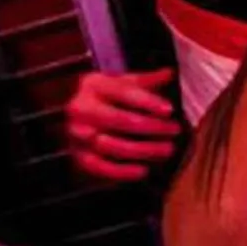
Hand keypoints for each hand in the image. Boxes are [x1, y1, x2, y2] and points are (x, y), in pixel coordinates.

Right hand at [66, 68, 182, 183]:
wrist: (72, 110)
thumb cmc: (103, 95)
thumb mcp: (121, 82)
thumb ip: (145, 80)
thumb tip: (170, 73)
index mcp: (94, 85)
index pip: (124, 93)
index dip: (148, 102)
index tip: (169, 110)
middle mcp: (82, 109)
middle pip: (121, 120)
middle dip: (152, 127)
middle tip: (174, 130)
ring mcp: (77, 134)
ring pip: (112, 145)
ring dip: (143, 150)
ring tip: (166, 149)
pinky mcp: (77, 155)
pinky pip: (99, 167)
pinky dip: (121, 171)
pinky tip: (143, 170)